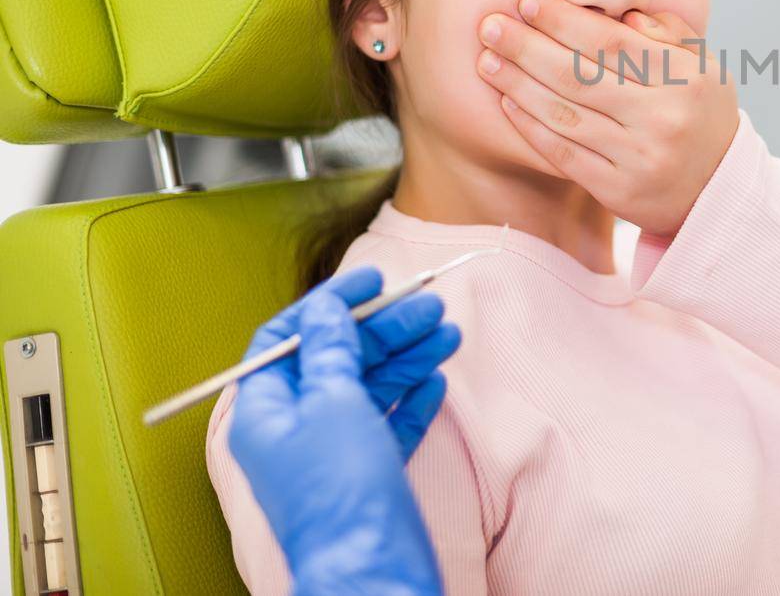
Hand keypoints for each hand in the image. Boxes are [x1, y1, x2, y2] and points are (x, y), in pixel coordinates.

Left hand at [228, 270, 457, 595]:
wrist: (372, 568)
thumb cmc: (340, 491)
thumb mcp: (332, 403)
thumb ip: (331, 351)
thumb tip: (326, 311)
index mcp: (266, 411)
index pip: (286, 340)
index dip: (328, 304)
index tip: (370, 280)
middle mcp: (294, 429)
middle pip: (338, 359)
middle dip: (384, 329)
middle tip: (428, 305)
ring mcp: (332, 453)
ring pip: (370, 388)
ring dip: (407, 356)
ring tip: (446, 333)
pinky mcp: (368, 474)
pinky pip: (389, 424)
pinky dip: (412, 399)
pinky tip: (436, 379)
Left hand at [476, 0, 739, 234]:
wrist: (720, 189)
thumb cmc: (702, 114)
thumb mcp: (704, 66)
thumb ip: (667, 33)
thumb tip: (619, 11)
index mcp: (686, 79)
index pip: (614, 43)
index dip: (565, 20)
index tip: (528, 2)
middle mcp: (663, 118)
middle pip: (581, 77)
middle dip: (528, 48)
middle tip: (491, 26)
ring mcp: (640, 158)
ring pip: (566, 115)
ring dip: (519, 85)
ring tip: (488, 60)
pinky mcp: (619, 191)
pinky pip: (564, 154)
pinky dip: (531, 127)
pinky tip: (508, 102)